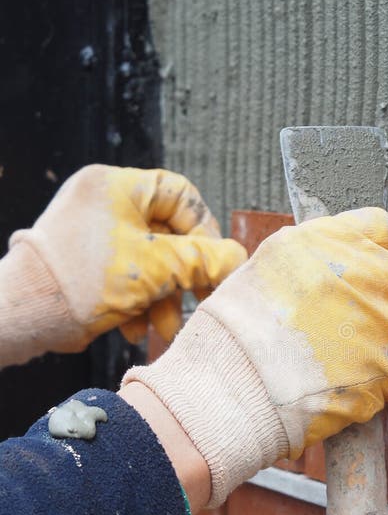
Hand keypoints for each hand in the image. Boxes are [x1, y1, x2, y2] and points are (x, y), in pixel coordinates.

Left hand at [9, 165, 245, 350]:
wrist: (24, 314)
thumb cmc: (84, 282)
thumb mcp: (156, 269)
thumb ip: (203, 260)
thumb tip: (237, 259)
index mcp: (116, 185)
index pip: (180, 195)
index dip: (204, 231)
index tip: (212, 264)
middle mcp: (102, 201)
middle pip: (165, 233)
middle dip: (181, 275)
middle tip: (198, 299)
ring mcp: (91, 231)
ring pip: (147, 260)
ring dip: (161, 296)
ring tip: (164, 327)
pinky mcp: (83, 261)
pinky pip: (124, 274)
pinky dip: (137, 301)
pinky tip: (137, 329)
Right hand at [123, 208, 387, 506]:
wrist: (230, 388)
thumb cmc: (233, 335)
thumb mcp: (265, 267)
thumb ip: (312, 258)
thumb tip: (339, 264)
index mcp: (329, 241)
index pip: (387, 229)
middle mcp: (363, 272)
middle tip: (377, 320)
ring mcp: (382, 317)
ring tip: (366, 357)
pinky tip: (363, 382)